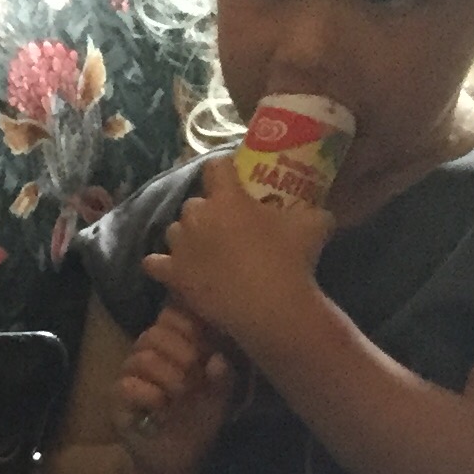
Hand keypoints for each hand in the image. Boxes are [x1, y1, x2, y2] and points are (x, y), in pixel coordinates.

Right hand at [115, 303, 235, 473]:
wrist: (178, 459)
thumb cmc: (199, 420)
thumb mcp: (221, 397)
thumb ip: (224, 376)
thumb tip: (217, 358)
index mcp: (173, 346)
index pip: (170, 315)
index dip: (188, 326)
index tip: (207, 348)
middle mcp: (148, 356)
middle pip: (153, 334)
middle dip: (182, 354)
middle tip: (197, 377)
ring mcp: (129, 377)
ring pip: (142, 358)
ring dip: (169, 377)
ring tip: (183, 395)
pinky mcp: (117, 402)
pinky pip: (126, 385)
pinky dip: (150, 396)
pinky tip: (163, 409)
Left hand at [139, 155, 334, 363]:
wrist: (271, 306)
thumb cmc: (292, 260)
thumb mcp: (314, 223)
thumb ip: (310, 209)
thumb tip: (319, 207)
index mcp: (227, 197)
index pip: (215, 167)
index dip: (224, 170)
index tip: (233, 178)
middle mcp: (197, 216)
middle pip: (194, 202)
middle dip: (208, 209)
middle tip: (226, 223)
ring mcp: (181, 246)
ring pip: (174, 230)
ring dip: (187, 235)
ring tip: (204, 247)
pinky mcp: (172, 275)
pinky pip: (153, 263)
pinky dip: (161, 264)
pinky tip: (171, 267)